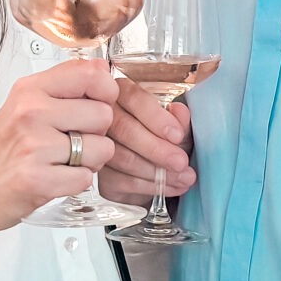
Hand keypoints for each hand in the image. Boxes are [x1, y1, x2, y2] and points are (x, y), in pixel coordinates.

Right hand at [0, 60, 120, 228]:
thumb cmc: (5, 149)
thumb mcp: (26, 104)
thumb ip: (65, 84)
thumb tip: (102, 67)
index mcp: (30, 90)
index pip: (89, 74)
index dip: (106, 91)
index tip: (98, 102)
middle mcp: (30, 113)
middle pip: (103, 114)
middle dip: (97, 133)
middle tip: (73, 141)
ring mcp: (34, 146)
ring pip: (102, 148)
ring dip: (91, 161)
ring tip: (65, 160)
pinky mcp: (38, 179)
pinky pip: (86, 178)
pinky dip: (77, 182)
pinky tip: (57, 177)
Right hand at [96, 78, 194, 206]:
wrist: (158, 165)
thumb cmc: (165, 138)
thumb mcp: (177, 125)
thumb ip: (180, 118)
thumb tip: (179, 112)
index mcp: (123, 93)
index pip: (134, 98)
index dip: (156, 117)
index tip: (177, 135)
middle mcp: (104, 116)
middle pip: (124, 129)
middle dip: (157, 149)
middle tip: (181, 162)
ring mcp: (97, 146)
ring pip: (122, 158)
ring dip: (157, 172)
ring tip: (183, 177)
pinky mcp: (100, 174)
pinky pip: (121, 181)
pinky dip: (150, 187)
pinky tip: (171, 186)